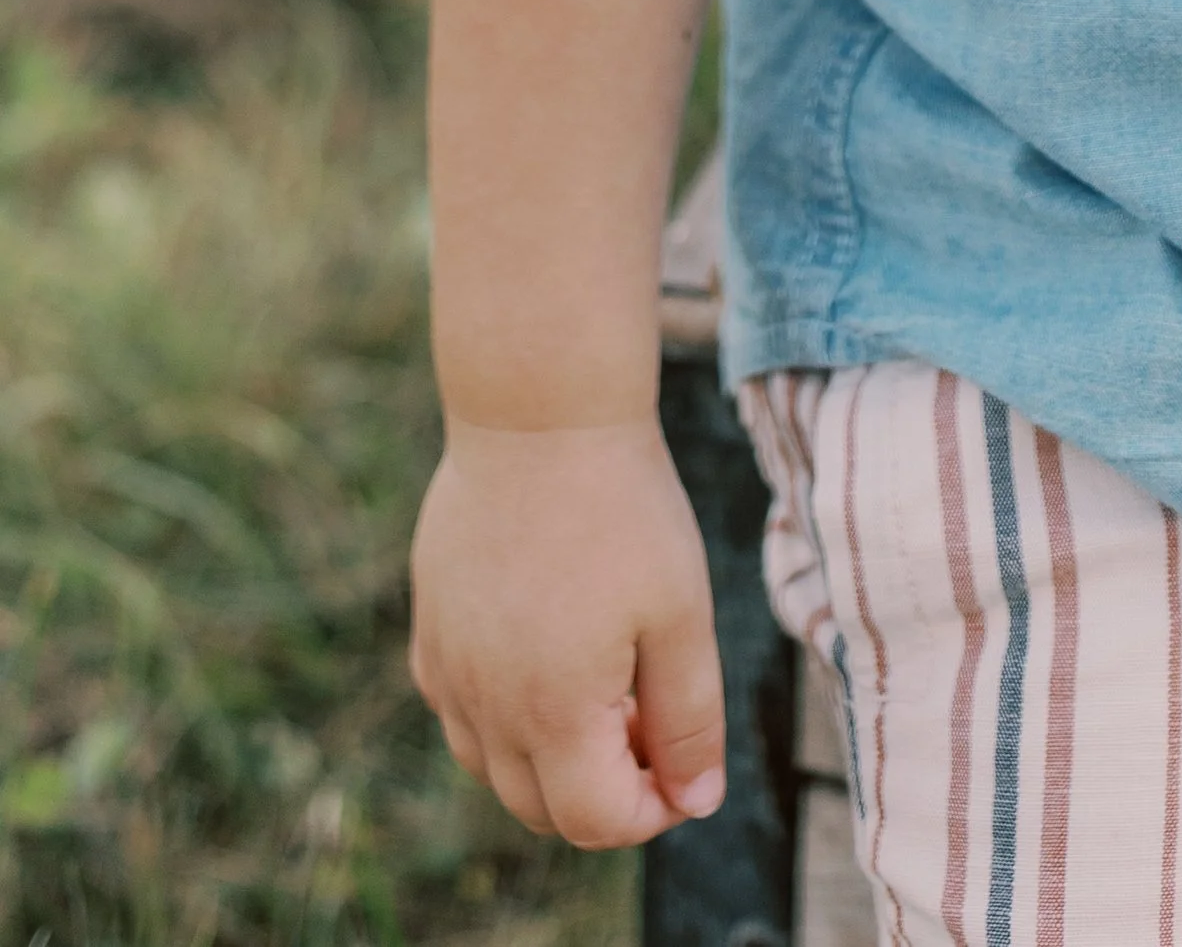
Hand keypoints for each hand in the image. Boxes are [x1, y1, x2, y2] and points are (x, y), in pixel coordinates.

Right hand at [410, 415, 727, 845]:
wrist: (538, 414)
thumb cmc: (622, 507)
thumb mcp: (681, 613)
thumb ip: (689, 718)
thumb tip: (696, 799)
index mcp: (552, 712)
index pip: (595, 823)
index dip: (651, 812)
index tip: (686, 760)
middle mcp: (485, 706)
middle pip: (541, 809)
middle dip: (605, 789)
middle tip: (653, 713)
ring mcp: (447, 670)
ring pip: (495, 768)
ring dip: (553, 758)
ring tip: (608, 678)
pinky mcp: (429, 632)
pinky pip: (462, 713)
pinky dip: (507, 716)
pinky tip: (551, 649)